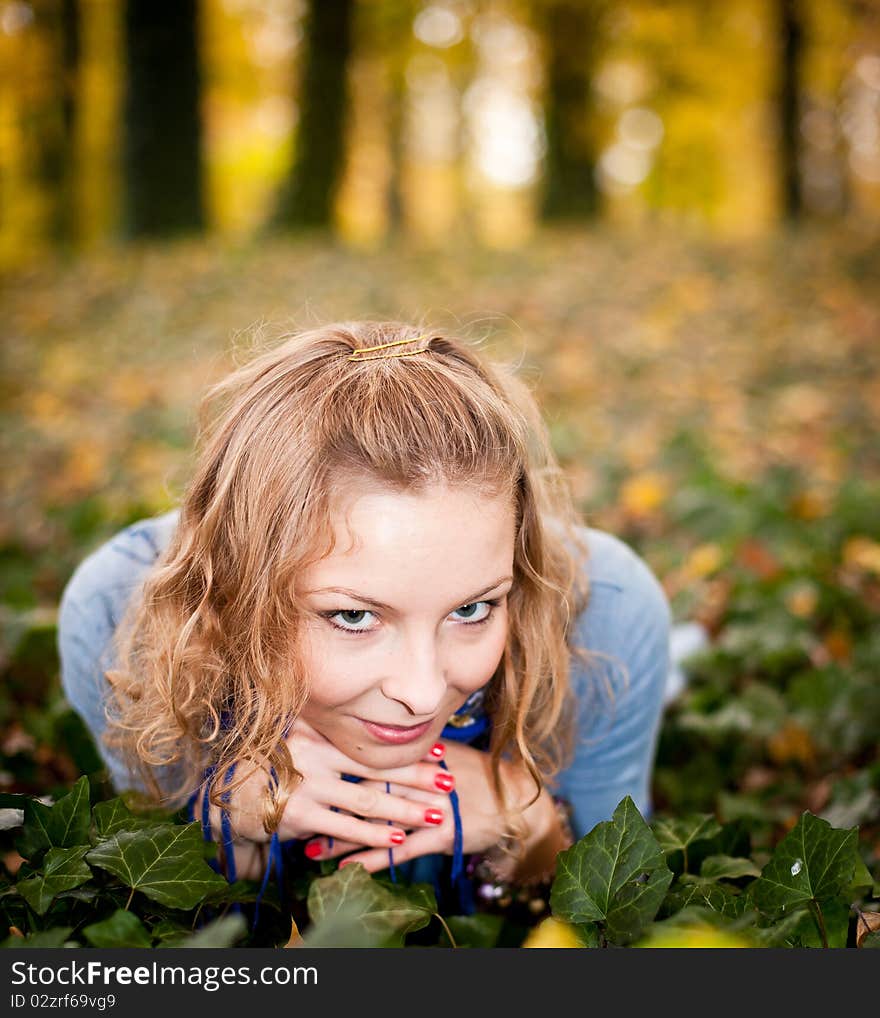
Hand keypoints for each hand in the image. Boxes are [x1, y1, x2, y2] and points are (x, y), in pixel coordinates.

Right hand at [202, 719, 453, 876]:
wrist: (228, 794)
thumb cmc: (271, 766)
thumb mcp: (297, 741)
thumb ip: (328, 736)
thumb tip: (370, 735)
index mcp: (319, 735)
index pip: (372, 743)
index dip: (406, 748)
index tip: (439, 750)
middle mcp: (316, 757)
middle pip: (377, 768)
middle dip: (417, 776)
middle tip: (449, 780)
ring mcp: (308, 787)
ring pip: (368, 800)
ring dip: (404, 809)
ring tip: (435, 813)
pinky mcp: (301, 816)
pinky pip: (346, 828)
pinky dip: (374, 835)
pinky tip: (398, 839)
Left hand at [307, 741, 563, 877]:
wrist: (516, 803)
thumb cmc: (479, 777)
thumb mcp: (447, 754)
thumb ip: (414, 750)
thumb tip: (379, 741)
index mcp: (421, 754)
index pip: (373, 756)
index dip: (337, 761)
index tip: (305, 764)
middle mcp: (422, 778)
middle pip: (367, 788)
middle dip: (332, 799)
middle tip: (297, 808)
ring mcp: (431, 807)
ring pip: (378, 821)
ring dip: (343, 835)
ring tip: (310, 847)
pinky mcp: (442, 835)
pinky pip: (401, 848)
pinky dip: (373, 858)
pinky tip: (349, 868)